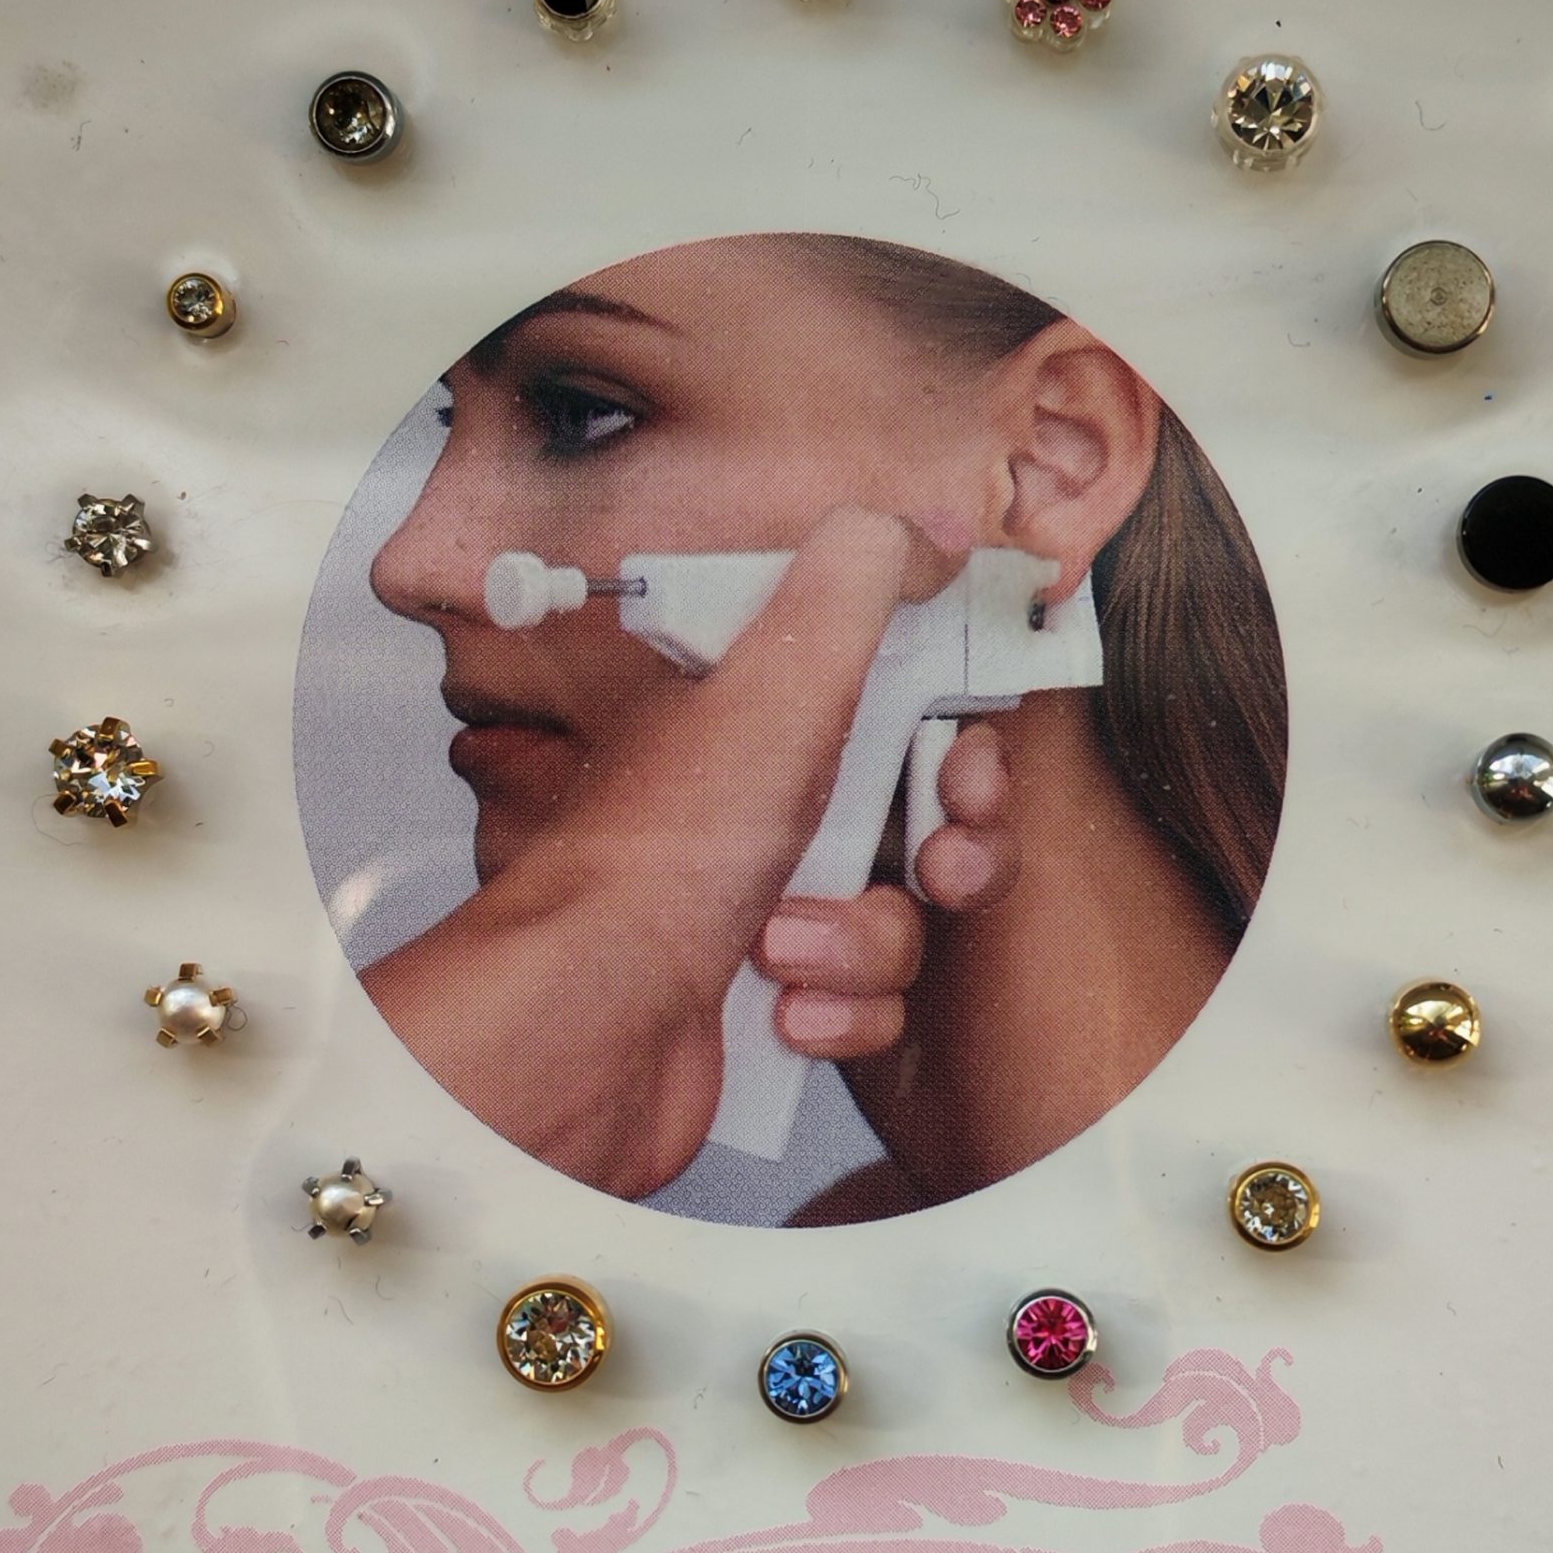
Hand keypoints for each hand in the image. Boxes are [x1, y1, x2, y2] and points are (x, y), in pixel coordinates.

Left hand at [362, 507, 970, 1197]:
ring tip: (791, 941)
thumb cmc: (664, 856)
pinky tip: (781, 1004)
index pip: (893, 697)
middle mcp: (760, 801)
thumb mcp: (776, 677)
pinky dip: (839, 1007)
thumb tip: (925, 528)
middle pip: (921, 812)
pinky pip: (868, 1001)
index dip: (952, 734)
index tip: (961, 762)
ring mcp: (765, 901)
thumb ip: (857, 580)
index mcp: (759, 713)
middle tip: (933, 862)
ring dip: (870, 936)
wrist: (591, 1024)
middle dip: (950, 846)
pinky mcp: (774, 996)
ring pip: (901, 915)